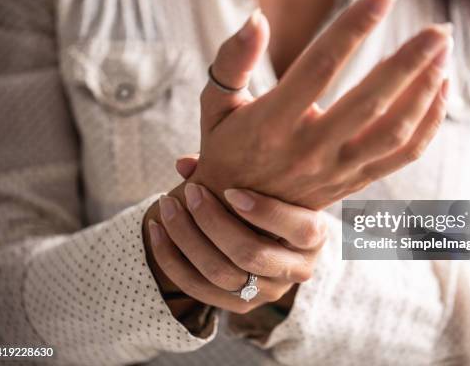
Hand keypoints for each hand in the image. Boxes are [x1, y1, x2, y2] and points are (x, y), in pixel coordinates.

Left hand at [144, 157, 325, 314]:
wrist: (269, 235)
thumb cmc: (268, 195)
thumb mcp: (265, 180)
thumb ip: (232, 165)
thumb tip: (183, 164)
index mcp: (314, 236)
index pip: (302, 229)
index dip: (265, 211)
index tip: (230, 190)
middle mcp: (297, 269)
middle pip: (251, 253)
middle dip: (212, 221)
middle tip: (190, 192)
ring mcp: (269, 291)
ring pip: (221, 273)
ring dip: (186, 238)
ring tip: (167, 207)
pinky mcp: (241, 305)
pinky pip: (199, 289)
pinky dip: (172, 259)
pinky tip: (155, 230)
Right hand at [188, 0, 451, 209]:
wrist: (237, 217)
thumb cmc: (225, 151)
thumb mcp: (215, 106)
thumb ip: (232, 60)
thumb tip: (257, 17)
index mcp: (271, 123)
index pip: (319, 67)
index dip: (354, 28)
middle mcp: (308, 149)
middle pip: (369, 101)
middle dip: (410, 61)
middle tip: (438, 28)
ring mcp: (335, 170)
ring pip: (393, 132)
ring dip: (425, 91)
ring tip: (444, 53)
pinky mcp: (353, 181)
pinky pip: (401, 157)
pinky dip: (428, 125)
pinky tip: (440, 91)